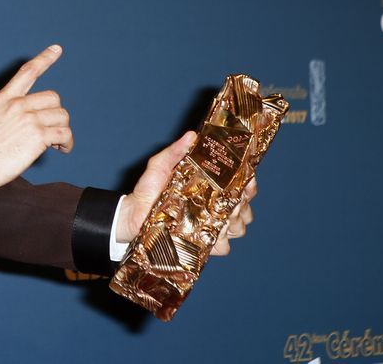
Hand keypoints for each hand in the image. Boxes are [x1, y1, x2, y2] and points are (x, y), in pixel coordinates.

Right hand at [0, 45, 71, 189]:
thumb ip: (11, 112)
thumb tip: (33, 119)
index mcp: (4, 98)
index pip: (27, 72)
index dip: (44, 59)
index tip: (57, 49)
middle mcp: (17, 104)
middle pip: (54, 98)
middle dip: (56, 115)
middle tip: (53, 131)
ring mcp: (28, 119)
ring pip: (62, 116)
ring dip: (63, 130)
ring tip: (57, 143)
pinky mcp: (37, 136)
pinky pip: (64, 133)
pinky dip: (67, 142)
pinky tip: (62, 149)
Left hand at [116, 133, 258, 254]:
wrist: (133, 214)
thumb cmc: (148, 188)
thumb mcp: (160, 165)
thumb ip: (176, 151)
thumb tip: (192, 135)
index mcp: (211, 187)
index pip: (241, 186)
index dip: (249, 185)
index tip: (248, 183)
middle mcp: (215, 207)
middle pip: (245, 209)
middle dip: (242, 206)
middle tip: (232, 203)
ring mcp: (211, 227)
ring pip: (238, 228)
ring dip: (233, 224)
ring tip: (220, 218)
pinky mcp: (204, 245)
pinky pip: (224, 247)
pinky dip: (220, 242)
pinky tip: (210, 235)